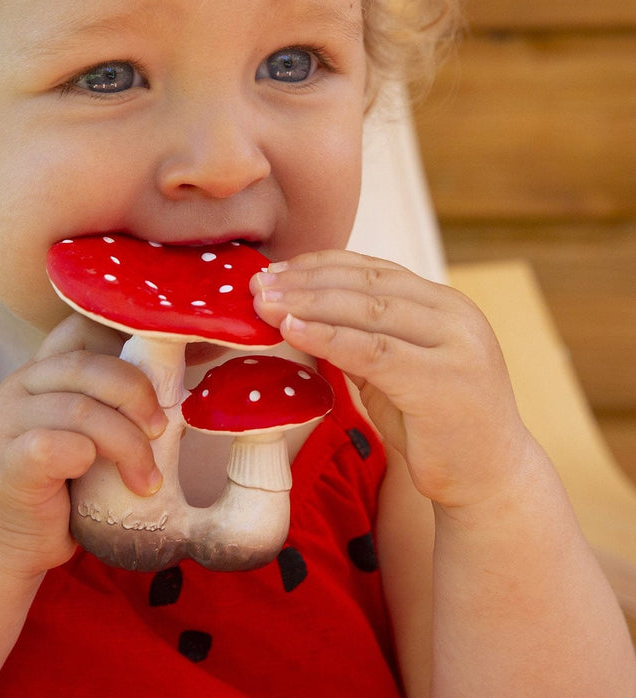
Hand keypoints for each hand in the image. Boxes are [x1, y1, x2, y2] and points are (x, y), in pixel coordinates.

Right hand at [0, 314, 166, 579]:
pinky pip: (53, 445)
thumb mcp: (84, 434)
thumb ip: (110, 406)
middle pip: (90, 366)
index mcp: (43, 371)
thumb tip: (180, 394)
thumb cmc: (55, 488)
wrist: (0, 546)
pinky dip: (86, 459)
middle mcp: (19, 386)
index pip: (81, 327)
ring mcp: (6, 422)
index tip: (166, 362)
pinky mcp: (5, 463)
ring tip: (145, 478)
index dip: (125, 337)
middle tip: (160, 430)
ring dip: (126, 443)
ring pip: (80, 409)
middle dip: (138, 395)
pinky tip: (96, 483)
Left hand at [251, 250, 529, 509]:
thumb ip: (362, 338)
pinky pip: (372, 351)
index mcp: (445, 304)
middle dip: (306, 281)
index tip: (276, 271)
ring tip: (264, 304)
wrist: (490, 481)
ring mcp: (454, 346)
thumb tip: (299, 311)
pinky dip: (327, 337)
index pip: (374, 269)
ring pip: (367, 310)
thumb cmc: (436, 426)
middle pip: (366, 284)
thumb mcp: (396, 370)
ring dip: (308, 303)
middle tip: (257, 285)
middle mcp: (455, 315)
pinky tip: (292, 330)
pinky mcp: (441, 382)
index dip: (320, 266)